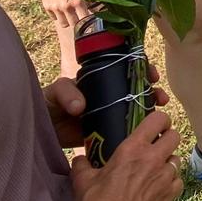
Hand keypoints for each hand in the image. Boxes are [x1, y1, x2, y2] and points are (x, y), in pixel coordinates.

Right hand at [36, 0, 89, 28]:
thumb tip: (101, 7)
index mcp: (78, 0)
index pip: (86, 19)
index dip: (90, 21)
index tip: (92, 21)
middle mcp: (67, 6)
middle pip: (75, 24)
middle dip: (79, 23)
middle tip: (81, 18)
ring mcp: (56, 7)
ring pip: (64, 24)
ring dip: (68, 21)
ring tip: (70, 14)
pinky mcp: (47, 7)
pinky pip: (54, 18)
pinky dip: (57, 15)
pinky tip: (60, 8)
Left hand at [46, 67, 169, 149]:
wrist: (40, 128)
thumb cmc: (49, 103)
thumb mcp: (57, 91)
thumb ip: (67, 93)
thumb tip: (81, 106)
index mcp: (100, 80)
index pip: (127, 70)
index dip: (142, 70)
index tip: (152, 74)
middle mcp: (109, 94)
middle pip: (137, 89)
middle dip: (152, 90)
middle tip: (160, 97)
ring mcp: (108, 112)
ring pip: (135, 107)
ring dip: (149, 107)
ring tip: (159, 110)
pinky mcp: (105, 131)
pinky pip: (124, 127)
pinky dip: (136, 128)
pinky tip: (145, 130)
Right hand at [71, 111, 182, 200]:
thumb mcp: (83, 181)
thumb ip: (82, 165)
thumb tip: (79, 159)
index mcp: (133, 149)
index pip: (158, 120)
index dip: (160, 119)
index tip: (155, 124)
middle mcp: (153, 159)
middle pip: (175, 135)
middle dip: (167, 137)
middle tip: (157, 143)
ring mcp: (164, 177)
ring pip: (177, 158)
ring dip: (168, 160)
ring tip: (156, 166)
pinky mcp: (170, 194)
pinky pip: (178, 180)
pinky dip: (172, 180)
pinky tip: (160, 184)